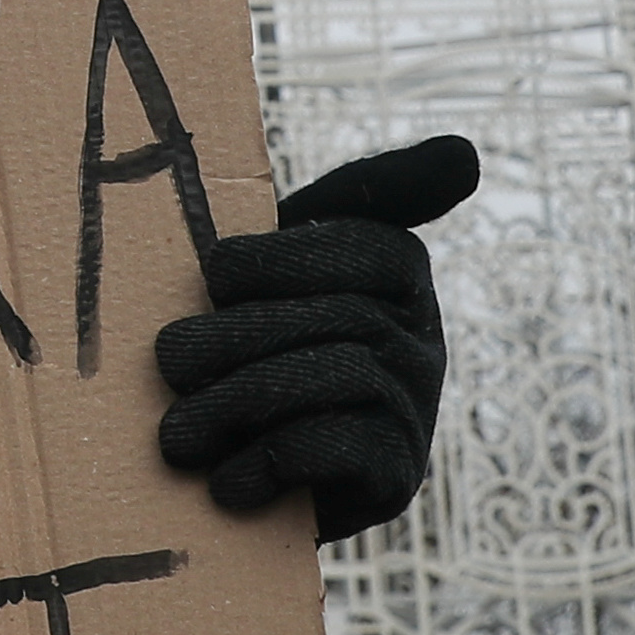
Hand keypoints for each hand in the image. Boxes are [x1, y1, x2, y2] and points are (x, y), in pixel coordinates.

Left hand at [152, 135, 476, 541]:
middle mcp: (423, 332)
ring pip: (335, 376)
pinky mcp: (399, 474)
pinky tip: (225, 479)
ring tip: (177, 432)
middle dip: (235, 338)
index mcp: (398, 266)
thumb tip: (465, 155)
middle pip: (337, 314)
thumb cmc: (253, 341)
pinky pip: (337, 449)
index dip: (277, 258)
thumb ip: (339, 199)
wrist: (252, 474)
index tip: (215, 276)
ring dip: (237, 403)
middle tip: (169, 361)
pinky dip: (267, 462)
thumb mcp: (279, 264)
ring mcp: (417, 404)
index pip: (361, 242)